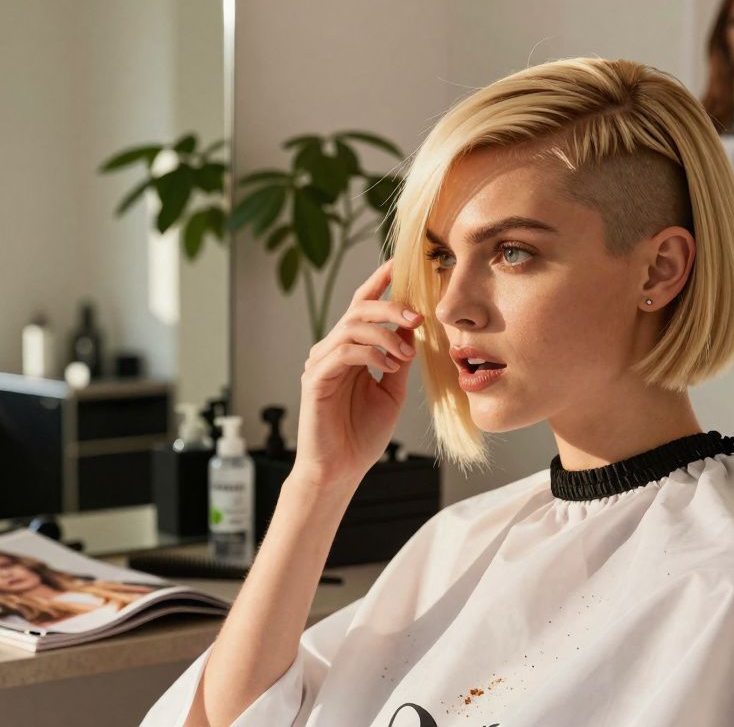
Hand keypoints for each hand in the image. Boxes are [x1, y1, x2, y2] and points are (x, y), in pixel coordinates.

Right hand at [293, 258, 421, 496]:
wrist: (340, 470)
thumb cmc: (362, 434)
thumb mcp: (391, 390)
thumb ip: (398, 357)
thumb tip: (412, 327)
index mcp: (350, 350)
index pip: (364, 306)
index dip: (381, 282)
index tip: (402, 263)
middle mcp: (332, 350)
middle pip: (360, 309)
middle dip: (392, 306)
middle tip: (418, 317)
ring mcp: (321, 363)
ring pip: (352, 326)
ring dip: (385, 334)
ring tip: (405, 354)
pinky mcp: (315, 379)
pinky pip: (343, 351)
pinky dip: (370, 353)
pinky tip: (387, 367)